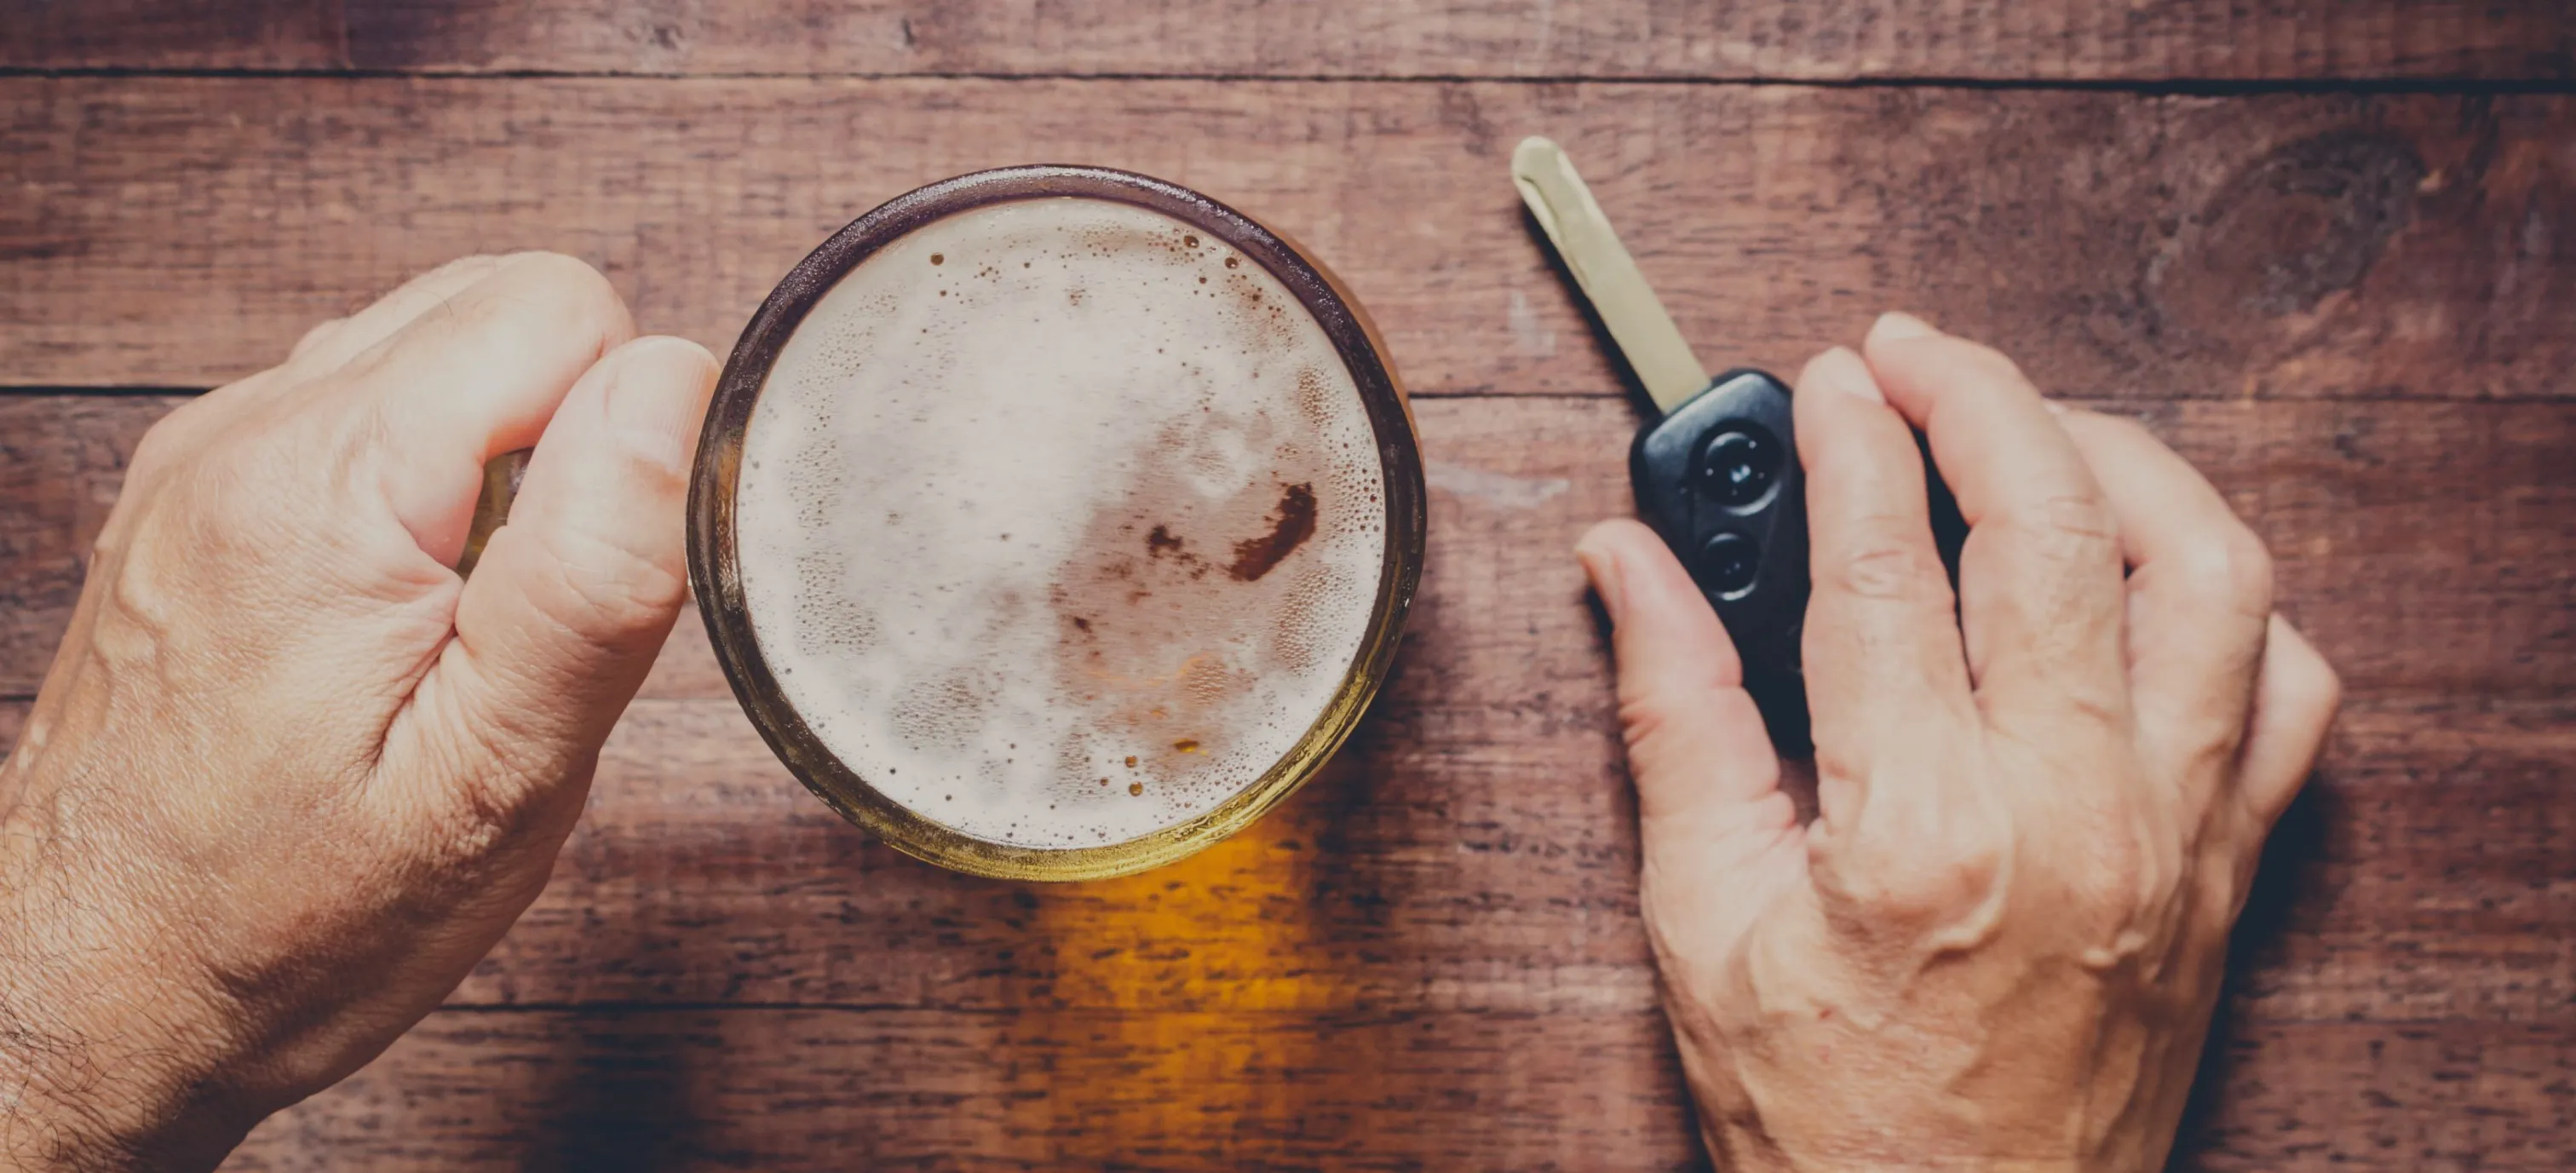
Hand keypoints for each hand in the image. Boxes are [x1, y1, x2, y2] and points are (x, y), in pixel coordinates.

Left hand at [0, 254, 718, 1169]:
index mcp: (324, 485)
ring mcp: (206, 453)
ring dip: (497, 464)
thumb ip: (593, 568)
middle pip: (502, 306)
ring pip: (438, 347)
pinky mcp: (195, 486)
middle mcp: (244, 434)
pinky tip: (397, 622)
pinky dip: (423, 488)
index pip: (565, 308)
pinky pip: (366, 407)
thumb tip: (674, 382)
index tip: (581, 584)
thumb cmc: (288, 922)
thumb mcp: (494, 777)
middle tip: (523, 622)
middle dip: (566, 442)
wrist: (87, 997)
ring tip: (458, 630)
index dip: (627, 439)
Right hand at [1576, 314, 2340, 1170]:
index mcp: (1919, 830)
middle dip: (1981, 397)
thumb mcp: (1702, 920)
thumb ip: (1673, 718)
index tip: (1826, 381)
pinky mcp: (2228, 866)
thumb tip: (1628, 567)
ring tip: (2035, 429)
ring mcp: (2173, 836)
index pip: (1887, 567)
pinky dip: (2228, 597)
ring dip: (2121, 463)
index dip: (1849, 445)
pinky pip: (2284, 688)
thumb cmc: (1828, 1115)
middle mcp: (2074, 815)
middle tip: (1912, 355)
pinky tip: (2142, 571)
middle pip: (2056, 525)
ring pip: (2208, 573)